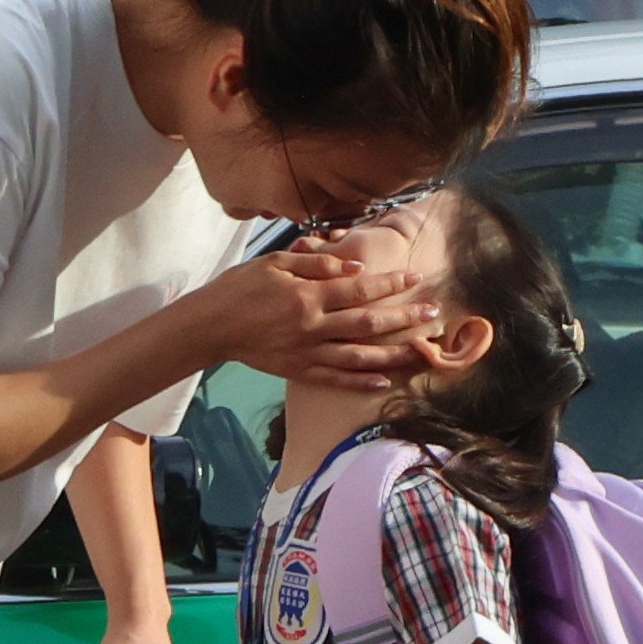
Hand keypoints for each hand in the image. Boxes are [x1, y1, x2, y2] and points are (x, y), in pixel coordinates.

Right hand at [193, 251, 438, 391]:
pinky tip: (383, 382)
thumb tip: (354, 266)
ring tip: (420, 350)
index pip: (359, 288)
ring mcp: (306, 351)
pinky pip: (334, 378)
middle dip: (403, 317)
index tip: (416, 277)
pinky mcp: (297, 370)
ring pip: (358, 355)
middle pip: (368, 322)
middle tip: (433, 313)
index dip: (390, 282)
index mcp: (308, 294)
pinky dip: (360, 381)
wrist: (209, 326)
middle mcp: (312, 325)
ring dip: (392, 353)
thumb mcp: (274, 262)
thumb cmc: (240, 288)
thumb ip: (316, 263)